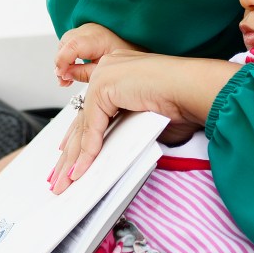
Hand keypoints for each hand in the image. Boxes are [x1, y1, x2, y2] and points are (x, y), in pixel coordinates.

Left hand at [50, 40, 238, 194]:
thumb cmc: (184, 101)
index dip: (77, 135)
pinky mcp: (104, 86)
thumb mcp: (148, 119)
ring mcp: (104, 75)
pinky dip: (87, 152)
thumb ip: (128, 130)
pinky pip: (92, 127)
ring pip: (82, 125)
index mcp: (118, 72)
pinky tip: (80, 171)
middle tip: (58, 177)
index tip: (65, 153)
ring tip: (64, 183)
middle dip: (69, 153)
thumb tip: (115, 154)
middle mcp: (107, 69)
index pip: (90, 109)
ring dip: (73, 159)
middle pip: (81, 120)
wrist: (195, 89)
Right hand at [53, 22, 145, 86]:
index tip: (62, 76)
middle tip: (63, 80)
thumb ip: (85, 72)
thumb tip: (67, 75)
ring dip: (63, 59)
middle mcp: (91, 29)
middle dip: (61, 62)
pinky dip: (67, 55)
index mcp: (99, 37)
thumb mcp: (107, 69)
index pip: (73, 45)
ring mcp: (88, 29)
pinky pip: (70, 42)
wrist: (140, 47)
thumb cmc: (130, 56)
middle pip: (65, 42)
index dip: (63, 61)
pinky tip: (70, 69)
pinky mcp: (87, 33)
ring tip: (66, 77)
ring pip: (65, 42)